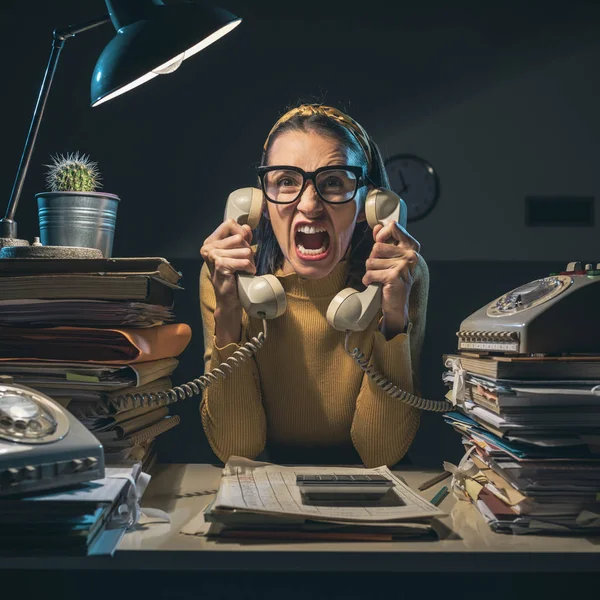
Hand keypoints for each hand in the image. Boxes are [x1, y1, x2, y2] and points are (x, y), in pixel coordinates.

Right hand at [200, 219, 254, 310]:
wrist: (229, 299)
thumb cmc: (233, 276)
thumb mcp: (237, 253)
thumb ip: (240, 238)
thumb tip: (246, 227)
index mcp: (211, 242)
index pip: (230, 223)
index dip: (241, 232)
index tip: (243, 244)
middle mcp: (209, 247)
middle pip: (240, 237)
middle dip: (247, 250)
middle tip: (243, 263)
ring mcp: (213, 256)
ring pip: (246, 250)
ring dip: (250, 261)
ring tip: (243, 270)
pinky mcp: (221, 265)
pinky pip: (245, 262)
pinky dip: (250, 268)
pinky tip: (246, 274)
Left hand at [362, 221, 420, 337]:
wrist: (397, 304)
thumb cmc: (393, 280)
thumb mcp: (391, 258)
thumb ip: (385, 241)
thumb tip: (377, 227)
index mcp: (411, 247)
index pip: (393, 227)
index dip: (381, 234)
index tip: (379, 243)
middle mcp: (410, 255)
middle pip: (377, 246)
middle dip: (373, 259)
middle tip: (380, 269)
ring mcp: (403, 266)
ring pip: (371, 261)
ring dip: (370, 271)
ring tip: (378, 277)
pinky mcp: (394, 276)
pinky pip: (370, 273)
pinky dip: (368, 280)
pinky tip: (374, 284)